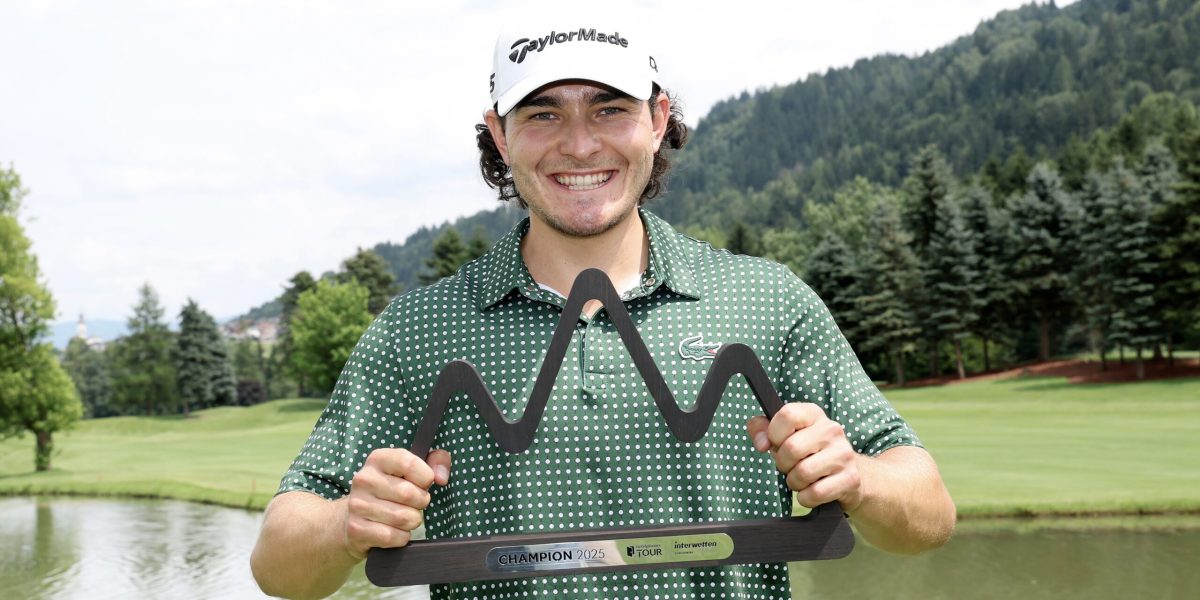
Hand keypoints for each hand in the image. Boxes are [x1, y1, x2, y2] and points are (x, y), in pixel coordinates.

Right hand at [343, 448, 451, 559]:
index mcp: (378, 459)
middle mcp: (364, 479)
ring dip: (411, 522)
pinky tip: (394, 531)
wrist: (355, 517)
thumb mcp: (413, 468)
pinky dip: (400, 537)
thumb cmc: (392, 490)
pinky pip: (392, 536)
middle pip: (409, 494)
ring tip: (403, 517)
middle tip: (413, 504)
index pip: (409, 463)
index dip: (424, 477)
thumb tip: (441, 477)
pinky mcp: (356, 528)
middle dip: (420, 502)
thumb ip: (437, 460)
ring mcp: (357, 504)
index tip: (423, 483)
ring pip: (403, 518)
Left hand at [747, 403, 862, 510]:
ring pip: (803, 473)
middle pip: (791, 448)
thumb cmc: (808, 453)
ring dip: (795, 482)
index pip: (787, 415)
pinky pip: (814, 493)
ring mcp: (843, 454)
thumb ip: (762, 429)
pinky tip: (813, 490)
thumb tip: (761, 443)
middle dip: (783, 463)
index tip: (776, 443)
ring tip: (803, 478)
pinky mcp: (850, 478)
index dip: (774, 433)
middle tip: (790, 466)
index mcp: (813, 414)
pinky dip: (806, 498)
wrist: (846, 474)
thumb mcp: (785, 434)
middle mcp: (831, 430)